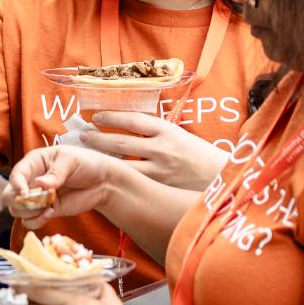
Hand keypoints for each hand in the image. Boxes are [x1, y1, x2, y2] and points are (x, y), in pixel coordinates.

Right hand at [3, 145, 122, 229]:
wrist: (103, 182)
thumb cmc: (86, 163)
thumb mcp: (71, 161)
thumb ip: (56, 173)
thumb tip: (40, 183)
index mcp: (34, 163)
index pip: (16, 175)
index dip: (16, 186)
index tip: (26, 194)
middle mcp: (30, 180)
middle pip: (9, 196)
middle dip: (20, 202)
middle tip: (39, 202)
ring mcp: (36, 198)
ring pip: (16, 211)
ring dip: (29, 212)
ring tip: (49, 207)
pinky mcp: (45, 211)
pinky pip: (29, 222)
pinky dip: (36, 221)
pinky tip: (51, 213)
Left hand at [79, 111, 231, 188]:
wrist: (220, 177)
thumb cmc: (197, 154)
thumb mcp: (178, 134)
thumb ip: (155, 130)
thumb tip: (125, 122)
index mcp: (168, 130)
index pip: (133, 120)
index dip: (112, 117)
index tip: (96, 116)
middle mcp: (163, 149)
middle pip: (122, 142)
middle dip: (98, 139)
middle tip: (82, 135)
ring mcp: (160, 171)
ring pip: (123, 165)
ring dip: (103, 159)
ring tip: (88, 155)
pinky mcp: (160, 188)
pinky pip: (133, 182)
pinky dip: (118, 177)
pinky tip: (105, 175)